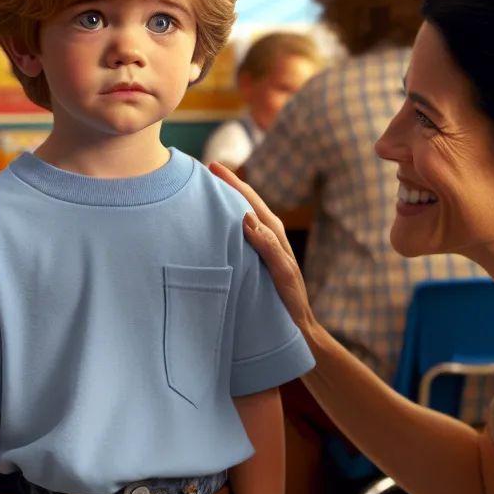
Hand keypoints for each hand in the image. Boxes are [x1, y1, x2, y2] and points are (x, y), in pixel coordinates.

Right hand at [208, 162, 313, 332]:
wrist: (296, 327)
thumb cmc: (291, 302)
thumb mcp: (282, 274)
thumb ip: (268, 246)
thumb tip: (246, 216)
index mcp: (273, 233)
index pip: (249, 200)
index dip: (231, 182)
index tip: (210, 166)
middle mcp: (267, 234)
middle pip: (242, 202)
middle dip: (223, 185)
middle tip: (197, 171)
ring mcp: (260, 246)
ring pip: (239, 215)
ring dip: (222, 202)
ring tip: (200, 190)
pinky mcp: (254, 258)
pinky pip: (236, 233)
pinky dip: (224, 223)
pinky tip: (211, 223)